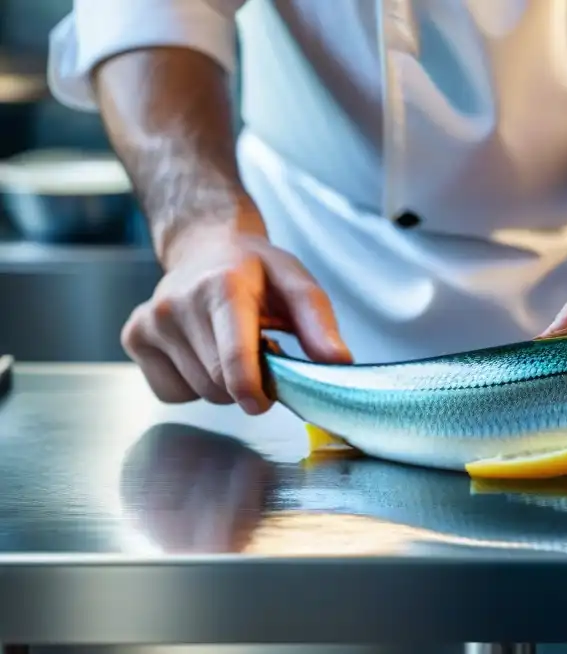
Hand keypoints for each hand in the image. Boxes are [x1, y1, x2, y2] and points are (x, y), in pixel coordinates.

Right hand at [122, 210, 350, 414]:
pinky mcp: (134, 337)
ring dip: (221, 384)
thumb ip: (319, 323)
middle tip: (258, 354)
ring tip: (228, 346)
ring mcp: (151, 321)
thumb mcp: (296, 283)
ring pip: (198, 391)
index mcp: (223, 287)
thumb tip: (338, 362)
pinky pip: (171, 393)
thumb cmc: (256, 270)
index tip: (263, 400)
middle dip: (245, 384)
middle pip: (218, 383)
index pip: (232, 357)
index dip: (252, 389)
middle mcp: (178, 303)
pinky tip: (201, 353)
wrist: (205, 246)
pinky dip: (192, 386)